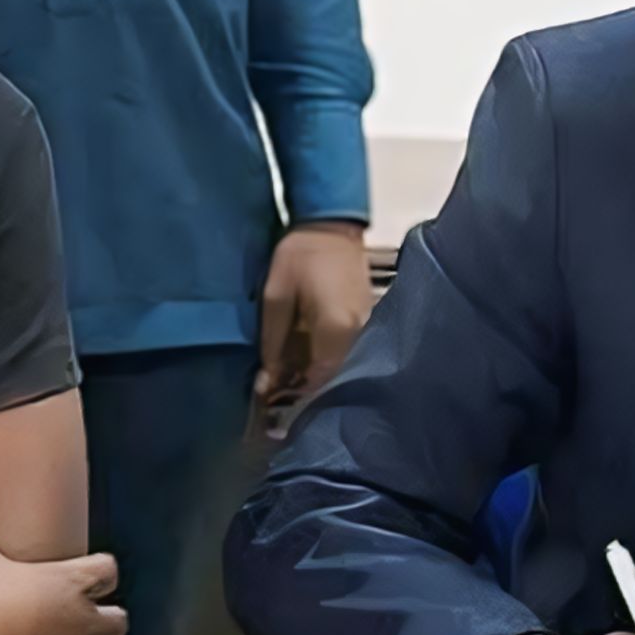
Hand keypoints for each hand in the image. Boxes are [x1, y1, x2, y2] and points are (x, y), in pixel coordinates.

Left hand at [256, 221, 373, 423]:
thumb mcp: (275, 296)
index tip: (276, 410)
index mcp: (336, 330)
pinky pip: (348, 351)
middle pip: (335, 377)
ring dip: (318, 377)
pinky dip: (328, 361)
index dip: (299, 398)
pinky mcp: (366, 318)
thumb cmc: (299, 256)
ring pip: (343, 366)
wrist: (331, 224)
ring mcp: (366, 326)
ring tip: (290, 384)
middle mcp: (358, 333)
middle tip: (281, 402)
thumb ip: (272, 341)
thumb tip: (268, 380)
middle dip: (308, 392)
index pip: (321, 379)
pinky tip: (308, 362)